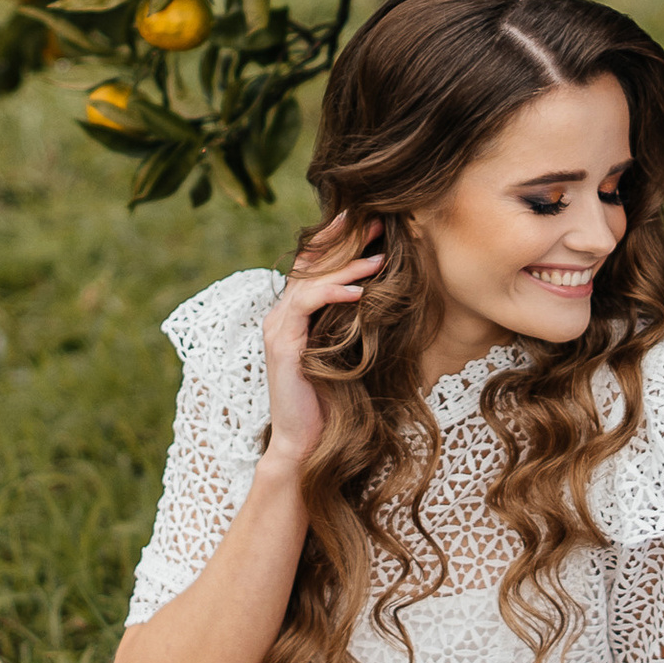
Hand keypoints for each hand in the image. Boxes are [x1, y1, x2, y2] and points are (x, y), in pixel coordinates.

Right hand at [260, 215, 381, 479]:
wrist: (306, 440)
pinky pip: (306, 307)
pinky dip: (333, 294)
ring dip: (346, 267)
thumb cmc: (331, 399)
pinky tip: (359, 292)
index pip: (312, 265)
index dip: (337, 240)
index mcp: (293, 313)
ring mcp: (278, 328)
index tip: (367, 222)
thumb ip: (352, 323)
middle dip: (343, 240)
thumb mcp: (345, 351)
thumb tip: (385, 295)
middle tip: (376, 223)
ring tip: (379, 258)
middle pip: (308, 263)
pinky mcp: (282, 346)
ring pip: (309, 281)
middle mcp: (280, 315)